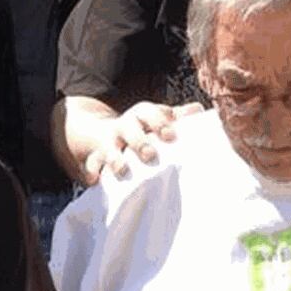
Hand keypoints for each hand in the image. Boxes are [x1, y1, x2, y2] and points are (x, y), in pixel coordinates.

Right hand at [81, 101, 203, 184]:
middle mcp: (125, 125)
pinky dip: (92, 171)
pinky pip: (91, 163)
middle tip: (150, 155)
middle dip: (139, 141)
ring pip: (109, 147)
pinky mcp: (98, 157)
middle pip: (129, 128)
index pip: (149, 113)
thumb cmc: (146, 129)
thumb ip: (179, 117)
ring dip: (115, 157)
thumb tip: (199, 109)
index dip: (159, 122)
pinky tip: (94, 181)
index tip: (171, 135)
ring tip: (122, 170)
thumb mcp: (160, 119)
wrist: (109, 132)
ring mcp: (110, 142)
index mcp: (142, 115)